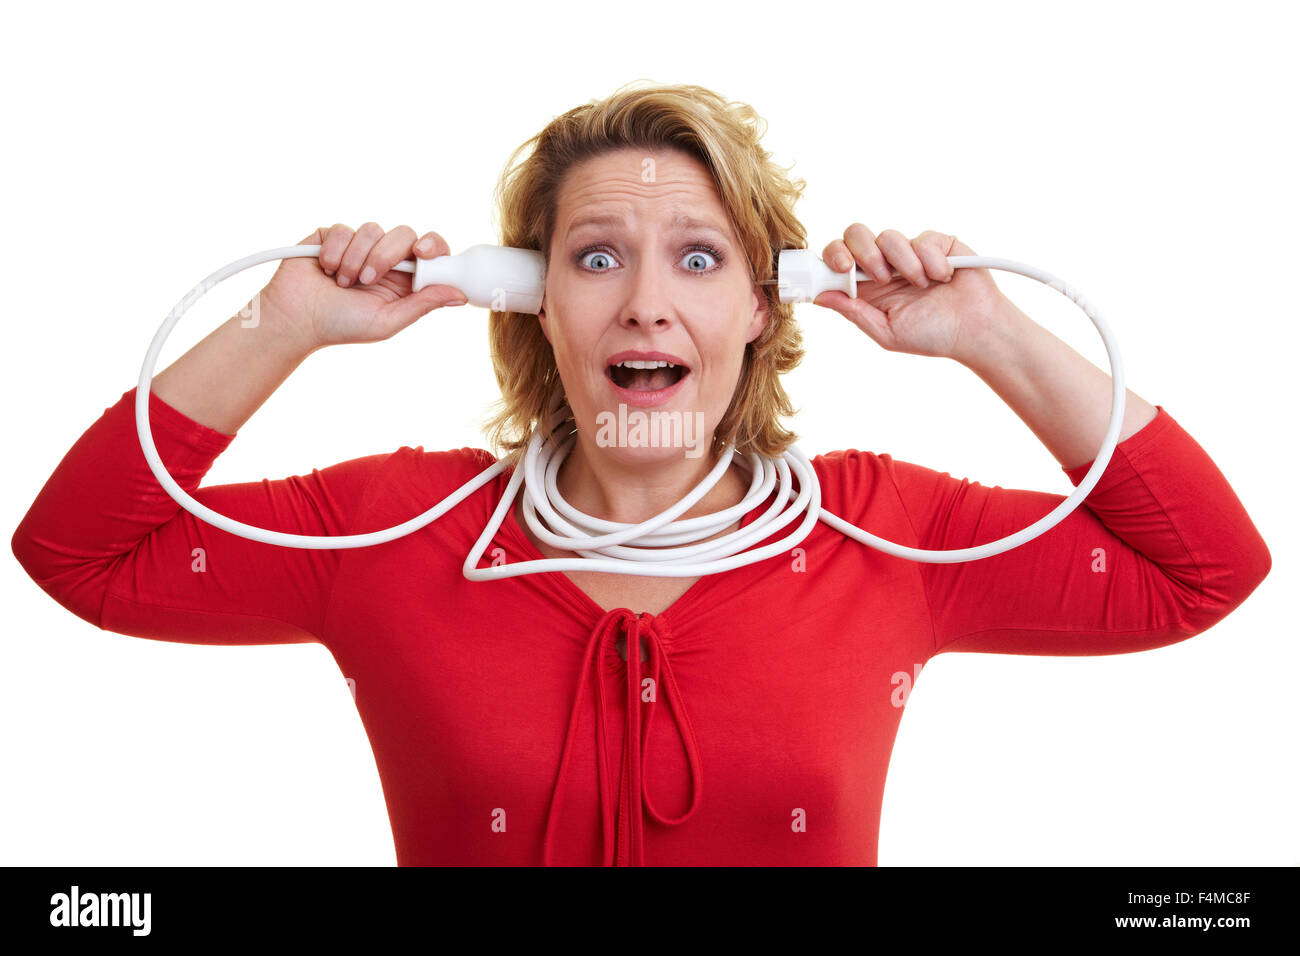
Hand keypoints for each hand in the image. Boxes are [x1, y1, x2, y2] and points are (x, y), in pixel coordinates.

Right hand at [259, 222, 467, 349]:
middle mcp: (384, 258)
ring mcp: (358, 245)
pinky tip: (325, 269)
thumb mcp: (387, 321)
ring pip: (372, 229)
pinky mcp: (332, 235)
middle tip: (367, 280)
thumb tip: (460, 295)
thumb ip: (423, 304)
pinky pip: (343, 228)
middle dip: (385, 256)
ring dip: (355, 259)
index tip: (423, 253)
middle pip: (404, 234)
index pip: (430, 251)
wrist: (295, 319)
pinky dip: (334, 251)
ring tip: (341, 283)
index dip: (432, 246)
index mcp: (404, 279)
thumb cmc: (341, 326)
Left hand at [812, 224, 1006, 361]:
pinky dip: (931, 261)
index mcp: (866, 287)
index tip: (839, 268)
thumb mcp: (886, 332)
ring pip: (889, 236)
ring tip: (921, 285)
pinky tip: (943, 278)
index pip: (838, 258)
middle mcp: (884, 265)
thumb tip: (821, 297)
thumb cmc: (932, 335)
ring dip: (904, 264)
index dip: (832, 257)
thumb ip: (854, 312)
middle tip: (879, 277)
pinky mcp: (936, 243)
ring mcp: (910, 252)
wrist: (976, 331)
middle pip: (856, 234)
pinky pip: (922, 239)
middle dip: (863, 252)